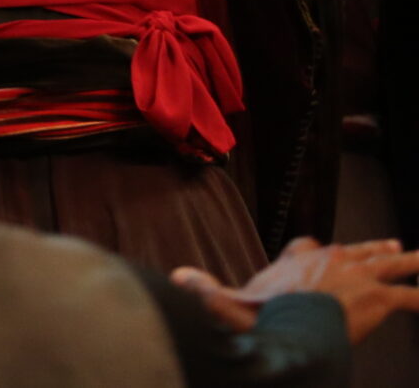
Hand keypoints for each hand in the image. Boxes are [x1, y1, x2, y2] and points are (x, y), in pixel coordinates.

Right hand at [173, 236, 418, 344]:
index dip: (315, 251)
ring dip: (410, 262)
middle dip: (375, 248)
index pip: (309, 247)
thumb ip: (208, 292)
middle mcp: (330, 261)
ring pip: (391, 263)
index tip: (319, 249)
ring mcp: (357, 276)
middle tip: (394, 244)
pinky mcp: (379, 296)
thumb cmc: (264, 317)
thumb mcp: (232, 304)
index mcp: (298, 262)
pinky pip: (410, 297)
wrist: (296, 325)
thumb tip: (174, 277)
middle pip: (356, 250)